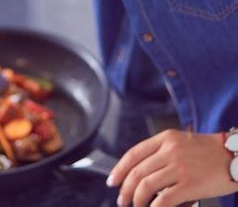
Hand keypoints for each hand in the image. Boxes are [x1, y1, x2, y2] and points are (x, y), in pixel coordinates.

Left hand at [106, 129, 236, 206]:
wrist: (233, 156)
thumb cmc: (208, 151)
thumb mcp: (181, 142)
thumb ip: (161, 151)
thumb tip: (141, 170)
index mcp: (165, 138)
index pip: (134, 154)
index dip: (119, 169)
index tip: (112, 181)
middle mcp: (169, 150)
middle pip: (137, 171)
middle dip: (125, 189)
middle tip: (122, 200)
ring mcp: (179, 167)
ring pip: (146, 185)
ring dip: (136, 200)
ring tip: (135, 206)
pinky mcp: (189, 184)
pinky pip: (163, 199)